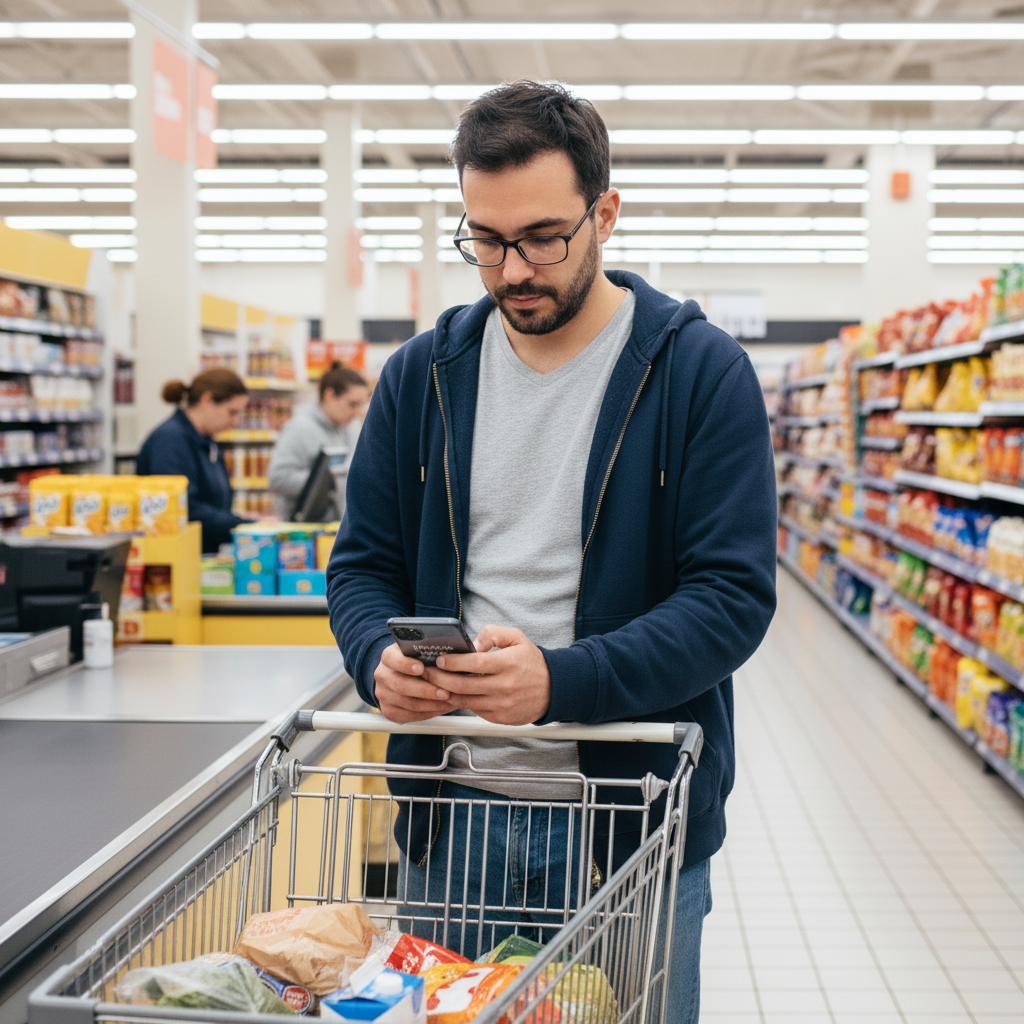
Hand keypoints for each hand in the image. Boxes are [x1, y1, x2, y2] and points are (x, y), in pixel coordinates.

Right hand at [374, 643, 452, 722]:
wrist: (407, 676)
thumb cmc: (421, 661)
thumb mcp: (422, 652)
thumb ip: (429, 652)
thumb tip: (448, 657)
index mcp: (388, 656)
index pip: (391, 658)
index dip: (405, 664)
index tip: (421, 668)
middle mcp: (382, 675)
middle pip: (401, 686)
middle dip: (426, 690)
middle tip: (445, 692)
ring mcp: (383, 694)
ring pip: (408, 703)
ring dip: (432, 704)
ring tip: (450, 701)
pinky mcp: (388, 711)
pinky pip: (410, 715)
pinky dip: (429, 713)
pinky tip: (441, 707)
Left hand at [425, 625, 550, 725]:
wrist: (554, 689)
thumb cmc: (531, 662)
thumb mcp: (517, 638)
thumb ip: (493, 633)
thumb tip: (473, 644)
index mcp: (508, 664)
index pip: (473, 663)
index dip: (452, 662)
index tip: (439, 660)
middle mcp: (505, 686)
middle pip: (463, 685)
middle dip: (439, 679)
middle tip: (427, 673)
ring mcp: (502, 705)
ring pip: (465, 701)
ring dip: (447, 693)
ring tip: (435, 684)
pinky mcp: (501, 718)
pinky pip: (475, 711)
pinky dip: (462, 703)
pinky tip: (454, 694)